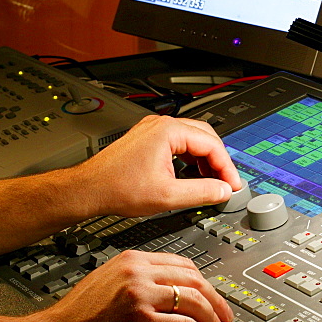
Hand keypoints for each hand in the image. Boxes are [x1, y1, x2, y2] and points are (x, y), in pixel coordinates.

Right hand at [34, 250, 233, 321]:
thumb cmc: (75, 321)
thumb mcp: (108, 284)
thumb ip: (137, 281)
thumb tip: (170, 294)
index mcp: (131, 260)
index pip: (182, 264)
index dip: (203, 282)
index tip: (212, 297)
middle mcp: (137, 272)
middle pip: (194, 279)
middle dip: (215, 300)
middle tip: (224, 317)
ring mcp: (140, 295)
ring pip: (195, 301)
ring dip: (211, 320)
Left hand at [75, 115, 241, 216]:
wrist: (88, 189)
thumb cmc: (117, 188)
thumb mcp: (168, 196)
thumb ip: (202, 192)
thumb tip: (223, 191)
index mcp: (169, 131)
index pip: (212, 145)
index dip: (227, 168)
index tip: (233, 186)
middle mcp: (162, 124)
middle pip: (206, 136)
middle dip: (219, 161)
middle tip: (226, 183)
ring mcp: (153, 129)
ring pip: (193, 138)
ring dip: (205, 159)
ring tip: (210, 181)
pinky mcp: (147, 138)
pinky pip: (179, 142)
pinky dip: (190, 157)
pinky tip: (191, 174)